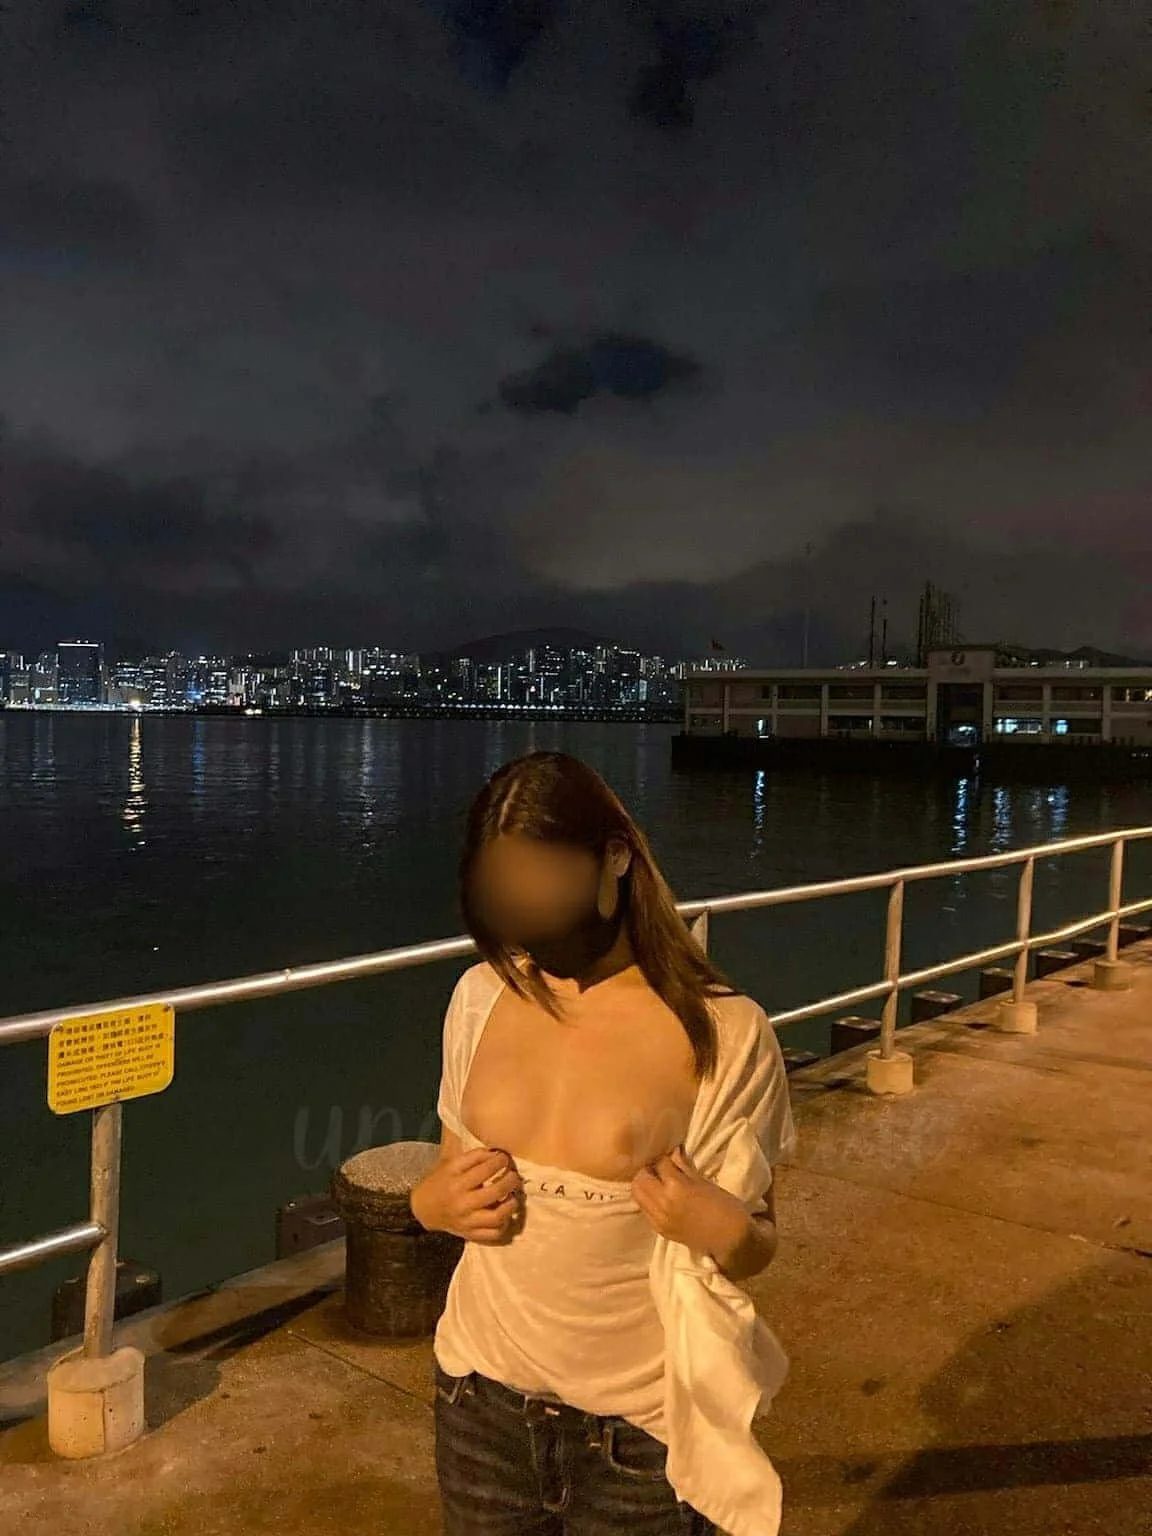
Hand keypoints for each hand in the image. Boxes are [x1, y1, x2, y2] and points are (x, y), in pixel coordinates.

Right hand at [411, 1147, 523, 1244]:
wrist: (423, 1209)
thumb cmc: (440, 1181)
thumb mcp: (451, 1164)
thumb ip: (474, 1156)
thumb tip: (498, 1153)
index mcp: (456, 1182)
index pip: (485, 1169)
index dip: (500, 1161)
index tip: (504, 1158)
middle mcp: (462, 1203)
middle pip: (495, 1192)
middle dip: (511, 1181)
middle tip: (514, 1176)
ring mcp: (467, 1221)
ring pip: (497, 1217)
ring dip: (511, 1204)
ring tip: (513, 1196)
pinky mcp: (470, 1234)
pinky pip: (493, 1234)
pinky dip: (504, 1224)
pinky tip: (505, 1214)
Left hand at [631, 1144, 748, 1257]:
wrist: (731, 1240)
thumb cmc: (724, 1207)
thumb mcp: (705, 1182)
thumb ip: (684, 1168)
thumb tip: (673, 1153)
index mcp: (676, 1187)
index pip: (660, 1163)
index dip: (665, 1157)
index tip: (670, 1155)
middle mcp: (662, 1203)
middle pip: (640, 1178)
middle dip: (648, 1169)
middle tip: (659, 1168)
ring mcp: (659, 1219)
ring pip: (637, 1195)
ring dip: (644, 1185)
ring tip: (657, 1182)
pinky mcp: (660, 1230)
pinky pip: (645, 1210)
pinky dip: (648, 1201)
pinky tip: (660, 1198)